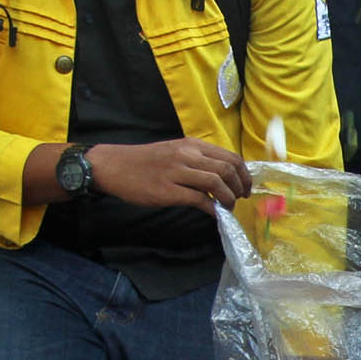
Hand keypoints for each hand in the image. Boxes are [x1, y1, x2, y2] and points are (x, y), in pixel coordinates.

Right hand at [89, 138, 251, 209]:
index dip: (243, 173)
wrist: (115, 166)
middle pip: (227, 169)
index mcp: (192, 145)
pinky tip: (215, 214)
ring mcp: (177, 172)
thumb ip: (197, 161)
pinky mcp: (168, 190)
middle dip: (240, 187)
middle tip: (240, 199)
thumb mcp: (174, 151)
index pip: (229, 156)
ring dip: (229, 198)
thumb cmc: (145, 161)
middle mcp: (187, 155)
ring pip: (217, 182)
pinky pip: (199, 199)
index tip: (245, 186)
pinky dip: (212, 208)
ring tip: (228, 207)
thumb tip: (220, 177)